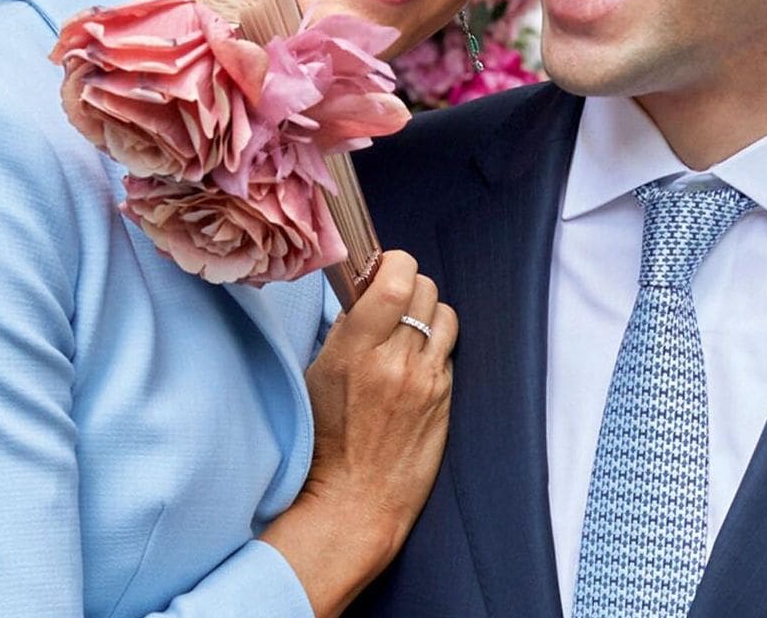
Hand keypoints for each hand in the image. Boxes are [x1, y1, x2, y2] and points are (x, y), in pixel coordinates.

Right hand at [261, 249, 456, 616]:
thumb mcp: (318, 376)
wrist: (355, 503)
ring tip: (407, 330)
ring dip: (428, 313)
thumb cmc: (325, 444)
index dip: (393, 263)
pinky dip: (435, 348)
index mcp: (358, 349)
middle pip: (424, 289)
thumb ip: (346, 331)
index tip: (382, 268)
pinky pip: (448, 352)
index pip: (395, 279)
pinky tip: (415, 365)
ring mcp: (427, 381)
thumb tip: (364, 294)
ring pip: (445, 315)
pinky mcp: (445, 400)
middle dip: (409, 285)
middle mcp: (398, 361)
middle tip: (392, 299)